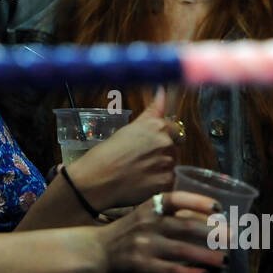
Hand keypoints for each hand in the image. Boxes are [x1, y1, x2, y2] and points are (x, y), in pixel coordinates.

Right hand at [69, 87, 176, 210]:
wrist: (97, 179)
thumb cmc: (107, 152)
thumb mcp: (129, 128)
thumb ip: (152, 112)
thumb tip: (162, 90)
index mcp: (157, 126)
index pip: (175, 128)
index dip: (164, 136)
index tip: (151, 144)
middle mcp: (165, 142)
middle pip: (173, 147)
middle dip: (161, 152)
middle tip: (141, 159)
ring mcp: (167, 163)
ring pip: (170, 164)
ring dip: (160, 168)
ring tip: (140, 172)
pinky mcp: (166, 182)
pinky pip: (168, 181)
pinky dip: (158, 182)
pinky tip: (143, 182)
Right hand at [99, 190, 225, 272]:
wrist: (96, 251)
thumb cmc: (126, 233)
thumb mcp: (143, 216)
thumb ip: (169, 217)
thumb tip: (208, 224)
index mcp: (150, 207)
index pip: (176, 199)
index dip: (198, 202)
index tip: (218, 208)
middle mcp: (148, 223)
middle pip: (185, 226)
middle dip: (212, 232)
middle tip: (232, 237)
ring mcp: (144, 244)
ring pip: (182, 249)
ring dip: (206, 255)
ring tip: (224, 260)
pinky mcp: (142, 265)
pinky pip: (171, 270)